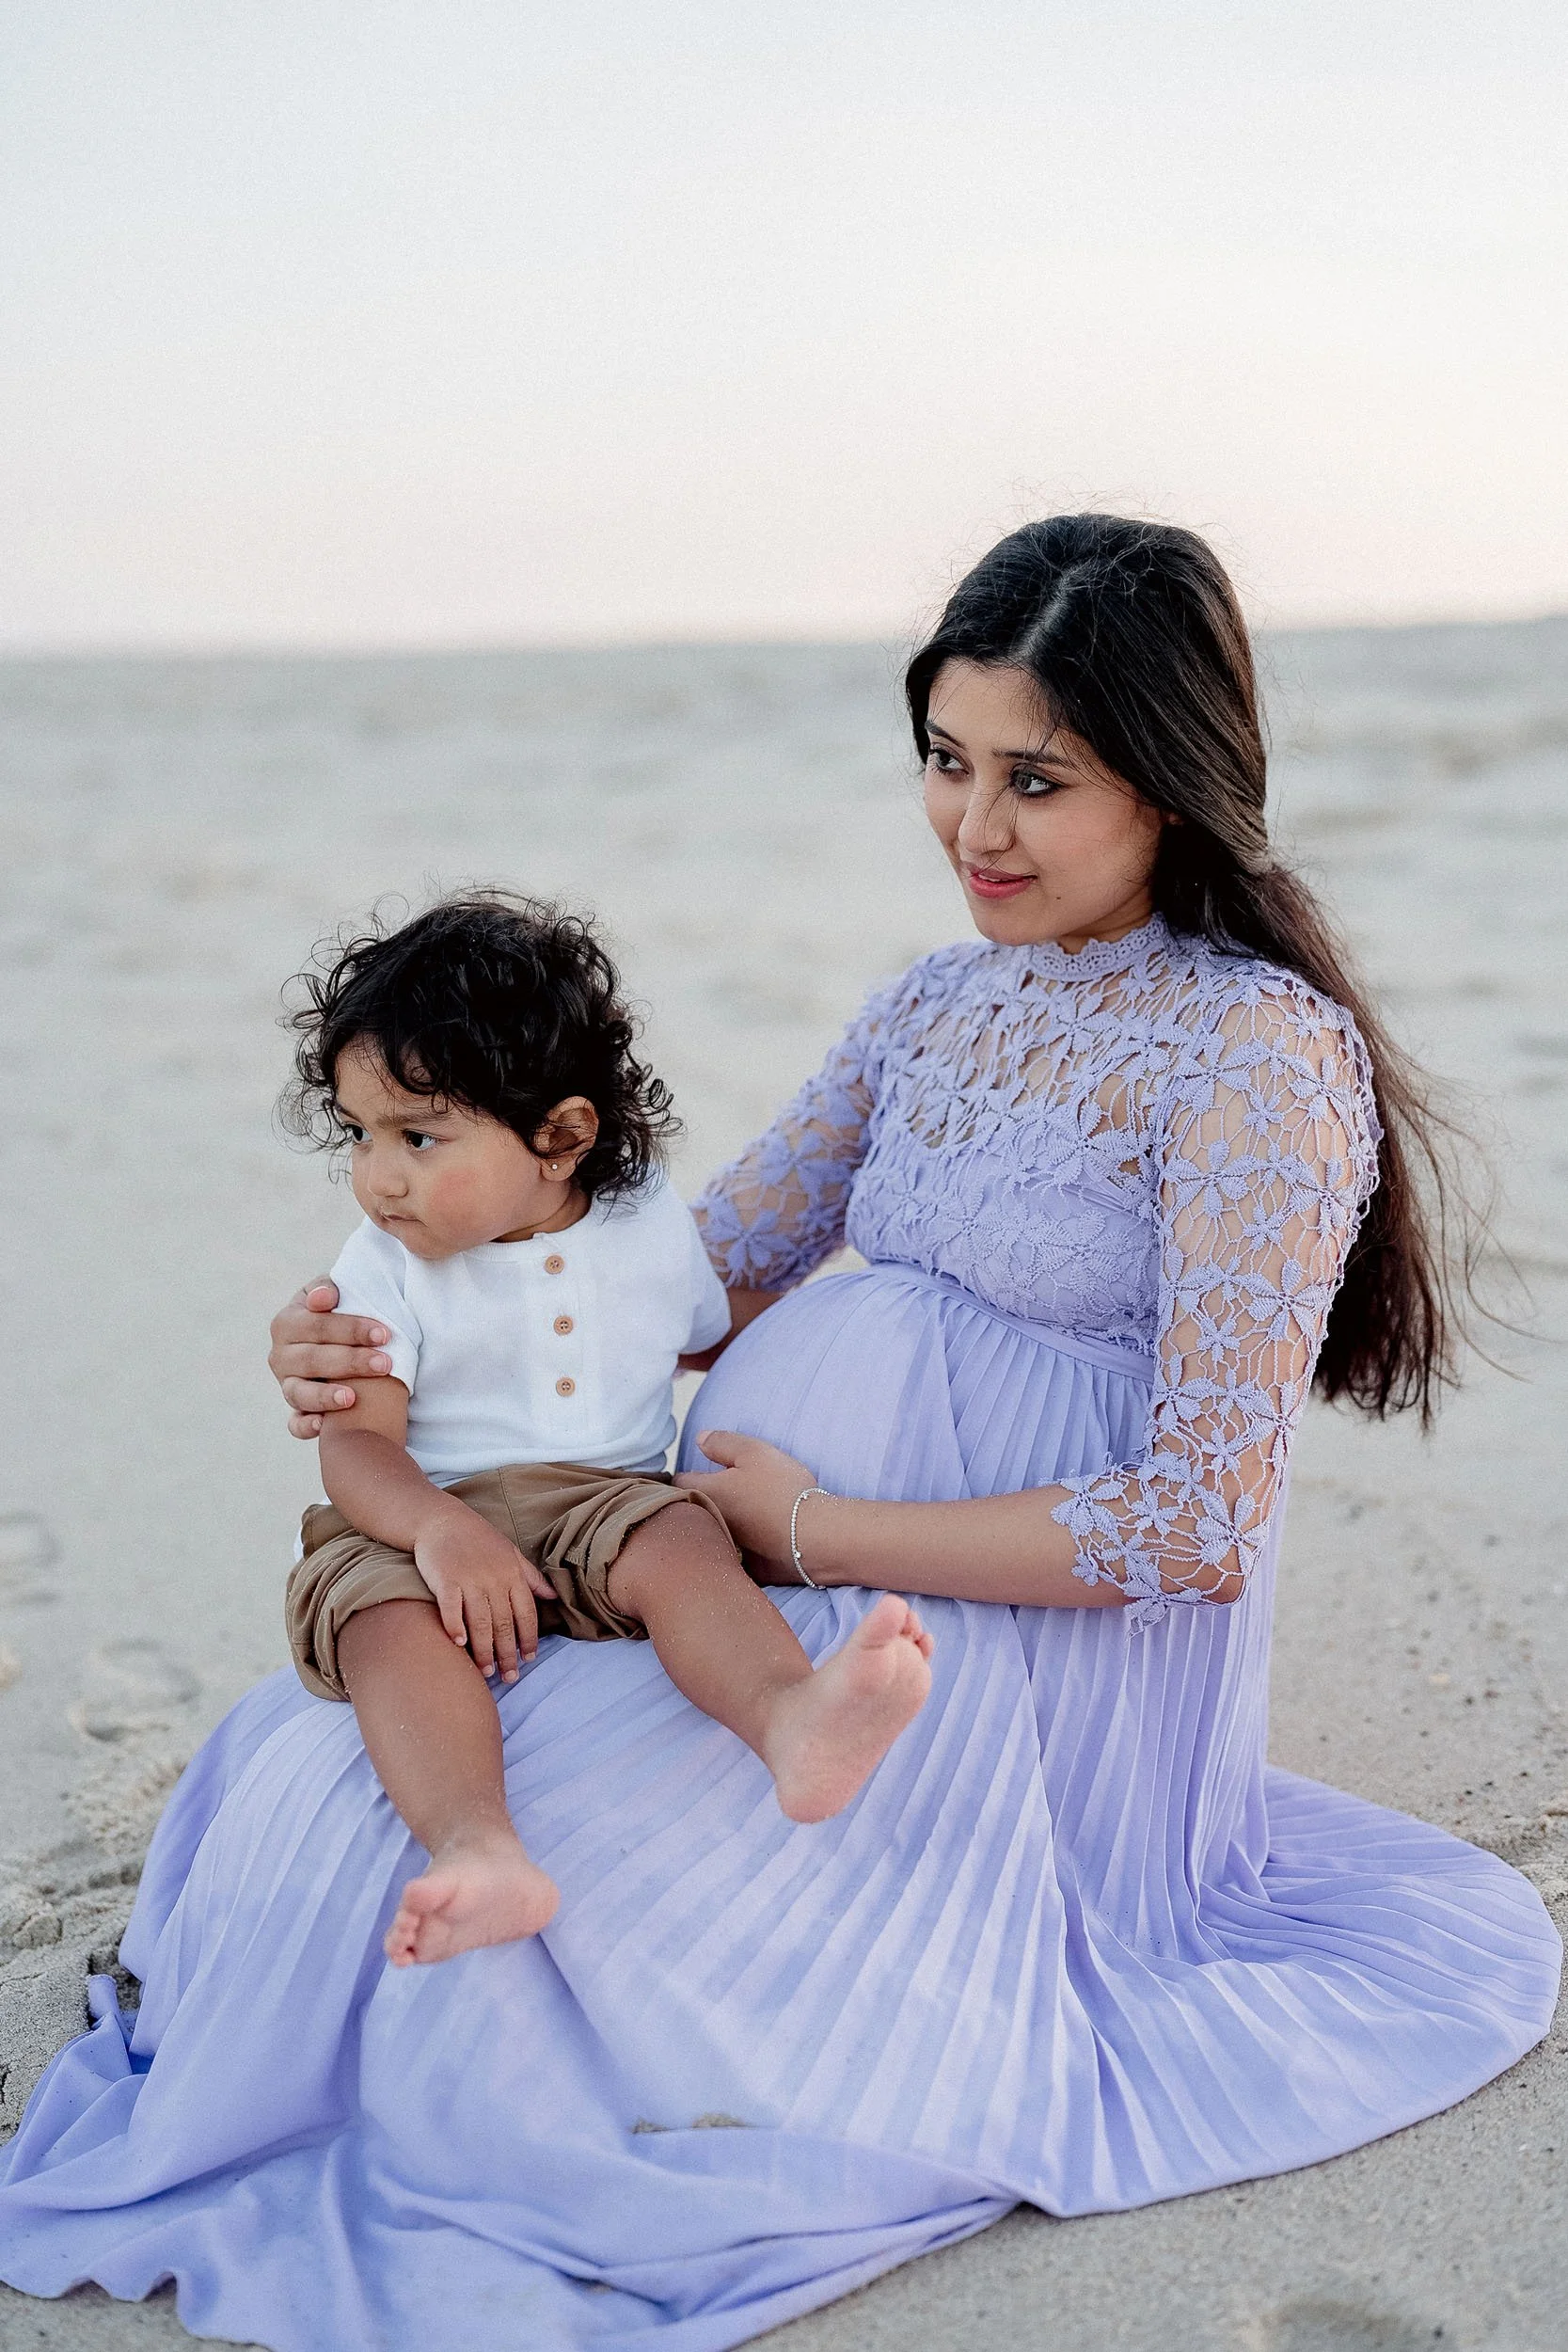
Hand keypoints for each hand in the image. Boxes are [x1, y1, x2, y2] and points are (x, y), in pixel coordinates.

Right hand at [269, 1280, 396, 1438]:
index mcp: (287, 1322)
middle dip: (350, 1362)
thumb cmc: (341, 1311)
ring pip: (299, 1393)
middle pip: (312, 1359)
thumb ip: (328, 1289)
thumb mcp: (334, 1294)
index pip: (316, 1324)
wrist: (341, 1340)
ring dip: (325, 1396)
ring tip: (351, 1398)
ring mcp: (287, 1384)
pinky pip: (295, 1424)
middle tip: (385, 1364)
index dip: (350, 1329)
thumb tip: (324, 1298)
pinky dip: (305, 1426)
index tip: (385, 1334)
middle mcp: (281, 1355)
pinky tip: (323, 1425)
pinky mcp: (297, 1410)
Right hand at [413, 1502, 557, 1682]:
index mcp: (512, 1573)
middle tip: (509, 1677)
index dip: (529, 1638)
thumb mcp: (510, 1553)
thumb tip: (553, 1596)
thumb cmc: (478, 1539)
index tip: (528, 1659)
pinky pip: (452, 1608)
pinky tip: (459, 1645)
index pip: (526, 1612)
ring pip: (480, 1622)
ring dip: (484, 1650)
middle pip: (504, 1624)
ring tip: (486, 1671)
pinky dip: (455, 1627)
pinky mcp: (445, 1580)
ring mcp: (469, 1579)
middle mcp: (493, 1578)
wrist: (442, 1520)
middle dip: (508, 1654)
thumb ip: (530, 1577)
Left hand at [674, 1431, 824, 1583]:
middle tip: (721, 1493)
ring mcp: (726, 1549)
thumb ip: (722, 1443)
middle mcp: (709, 1524)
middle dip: (700, 1502)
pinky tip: (756, 1542)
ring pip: (713, 1534)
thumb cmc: (782, 1490)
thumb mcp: (754, 1452)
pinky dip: (739, 1549)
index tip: (701, 1473)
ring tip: (741, 1517)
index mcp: (706, 1493)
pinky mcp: (745, 1569)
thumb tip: (699, 1440)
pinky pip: (734, 1557)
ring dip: (719, 1526)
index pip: (678, 1481)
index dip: (689, 1474)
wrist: (814, 1537)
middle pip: (692, 1511)